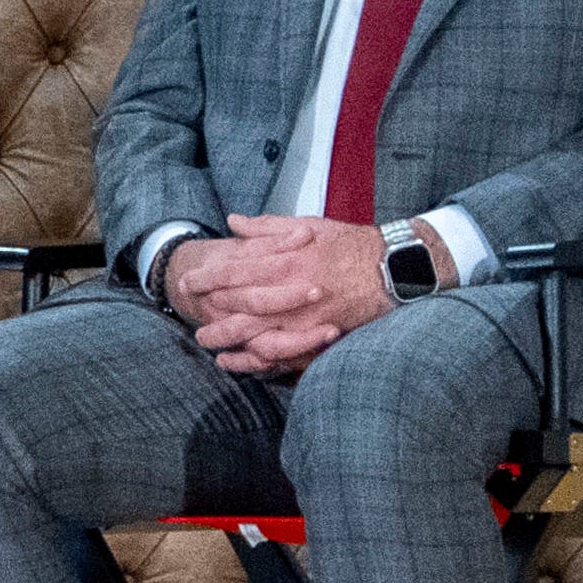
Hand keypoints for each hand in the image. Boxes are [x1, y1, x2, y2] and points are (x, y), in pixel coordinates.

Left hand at [177, 215, 397, 378]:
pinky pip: (278, 354)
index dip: (207, 277)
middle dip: (209, 309)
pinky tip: (236, 361)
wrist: (392, 268)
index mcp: (286, 260)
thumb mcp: (307, 226)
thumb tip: (233, 222)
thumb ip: (267, 227)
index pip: (235, 270)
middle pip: (237, 304)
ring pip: (253, 333)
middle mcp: (290, 290)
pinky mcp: (316, 336)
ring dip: (225, 338)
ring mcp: (303, 317)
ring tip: (206, 341)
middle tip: (191, 309)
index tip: (189, 279)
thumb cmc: (349, 244)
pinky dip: (253, 360)